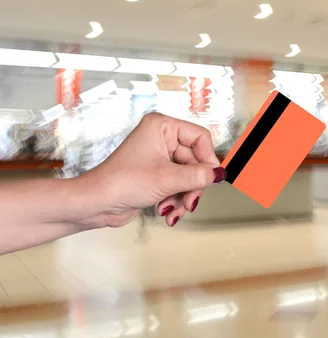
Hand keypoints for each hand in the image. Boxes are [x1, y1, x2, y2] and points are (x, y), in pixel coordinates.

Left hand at [81, 113, 225, 227]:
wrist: (96, 205)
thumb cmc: (119, 183)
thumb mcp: (167, 179)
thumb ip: (198, 176)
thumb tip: (221, 174)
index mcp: (162, 127)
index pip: (200, 137)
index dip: (207, 159)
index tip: (210, 178)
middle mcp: (162, 138)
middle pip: (196, 161)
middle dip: (193, 185)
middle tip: (190, 201)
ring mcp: (160, 157)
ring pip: (190, 176)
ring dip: (184, 196)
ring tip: (175, 209)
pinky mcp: (157, 174)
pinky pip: (180, 185)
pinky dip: (176, 200)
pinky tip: (167, 211)